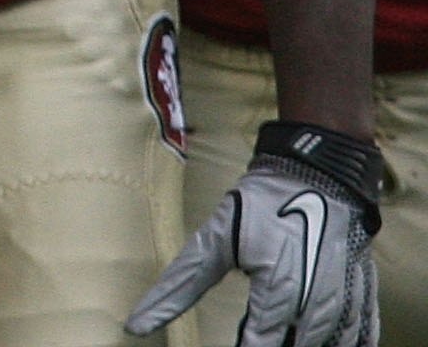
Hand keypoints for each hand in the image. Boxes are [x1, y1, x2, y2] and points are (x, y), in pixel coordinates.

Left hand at [128, 123, 384, 346]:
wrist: (320, 171)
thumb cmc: (264, 204)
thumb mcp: (215, 240)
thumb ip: (179, 288)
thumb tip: (136, 325)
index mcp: (278, 296)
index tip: (235, 346)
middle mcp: (317, 307)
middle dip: (274, 343)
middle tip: (254, 333)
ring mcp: (347, 301)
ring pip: (334, 344)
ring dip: (307, 341)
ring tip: (281, 332)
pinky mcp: (364, 292)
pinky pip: (364, 334)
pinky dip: (346, 339)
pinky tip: (324, 337)